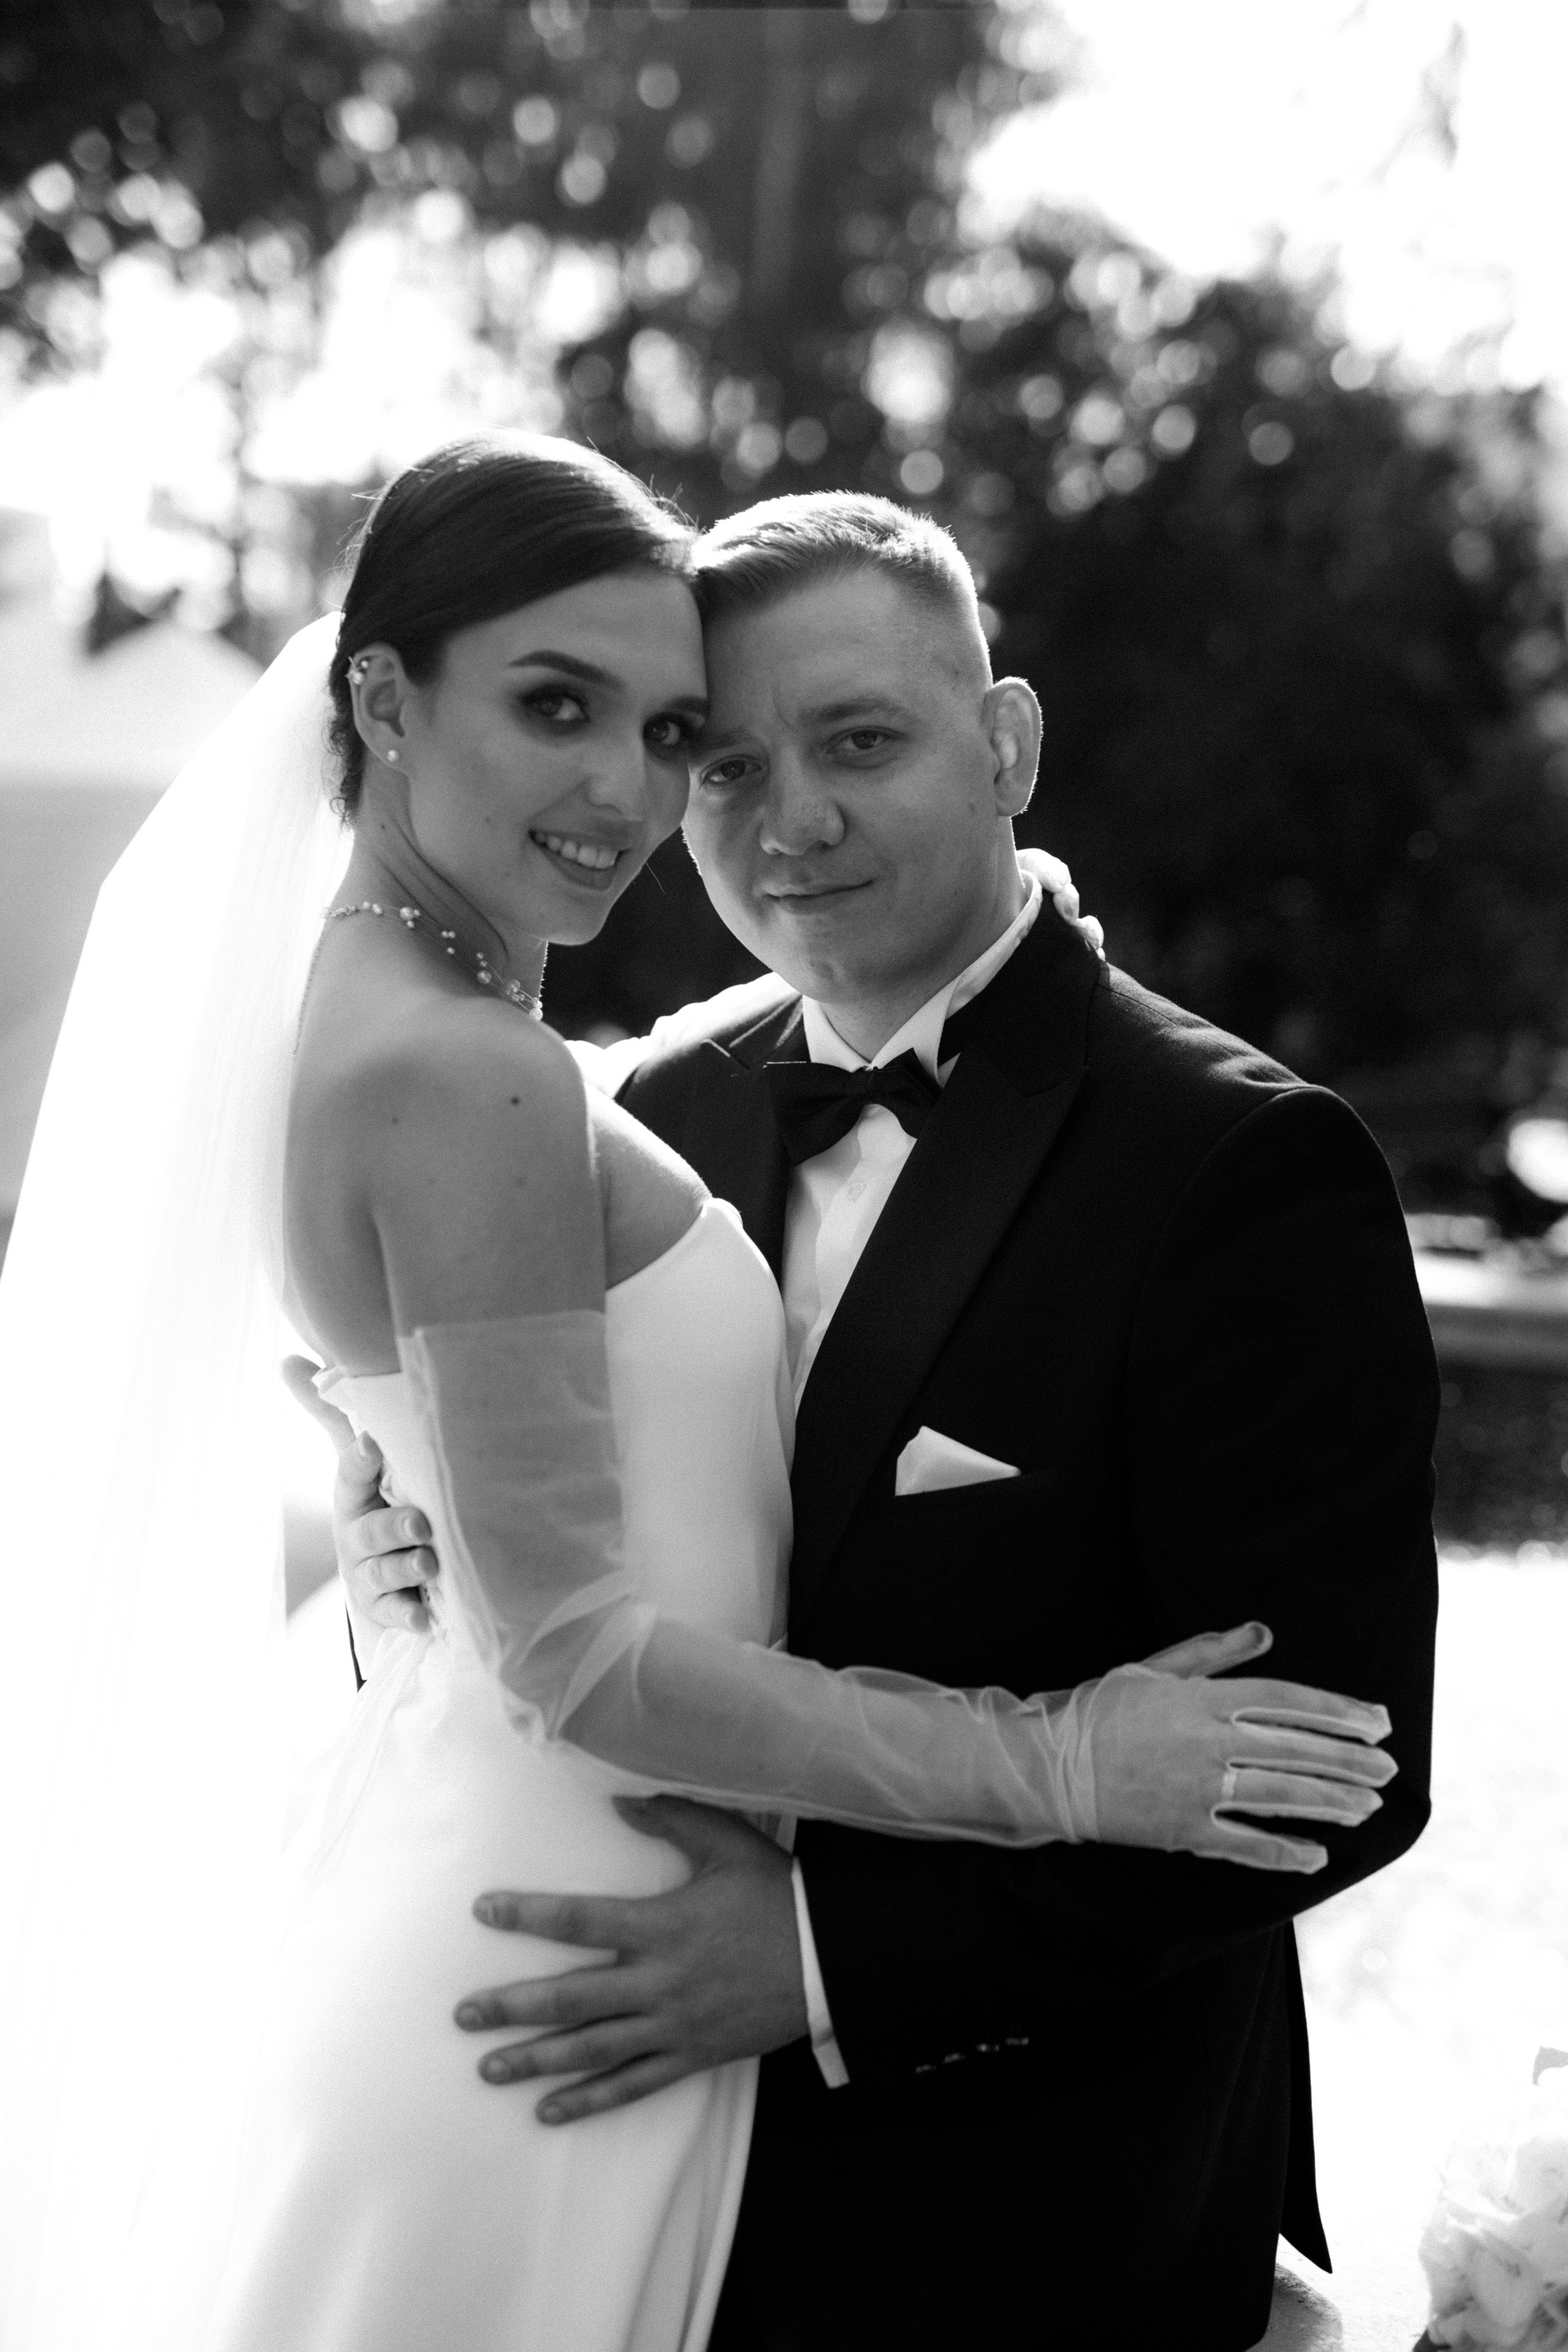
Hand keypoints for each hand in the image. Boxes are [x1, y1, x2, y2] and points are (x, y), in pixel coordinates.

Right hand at [281, 1355, 432, 1635]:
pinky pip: (395, 1613)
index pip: (350, 1475)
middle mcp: (357, 1536)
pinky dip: (408, 1615)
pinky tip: (423, 1615)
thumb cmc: (375, 1504)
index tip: (373, 1444)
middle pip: (370, 1531)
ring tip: (429, 1562)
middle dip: (393, 1527)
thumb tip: (287, 1360)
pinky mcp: (386, 1609)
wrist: (383, 1578)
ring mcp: (370, 1574)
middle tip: (421, 1524)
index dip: (359, 1461)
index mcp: (354, 1496)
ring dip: (405, 1568)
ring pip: (383, 1573)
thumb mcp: (360, 1462)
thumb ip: (332, 1414)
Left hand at [454, 1796, 807, 2124]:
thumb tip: (619, 1802)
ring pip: (593, 2049)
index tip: (483, 1911)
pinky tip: (548, 2110)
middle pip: (572, 1997)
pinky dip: (589, 2100)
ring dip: (536, 2060)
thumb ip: (673, 1820)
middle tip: (462, 2014)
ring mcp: (673, 2025)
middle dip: (512, 2006)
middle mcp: (659, 1981)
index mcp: (662, 1925)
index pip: (580, 1920)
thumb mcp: (729, 1845)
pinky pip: (632, 2084)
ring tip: (488, 2069)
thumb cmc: (778, 1895)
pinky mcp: (691, 2055)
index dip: (528, 1915)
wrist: (831, 1958)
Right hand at [1086, 1620, 1397, 1872]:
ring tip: (1368, 1807)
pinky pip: (1243, 1844)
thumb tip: (1265, 1632)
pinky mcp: (1182, 1830)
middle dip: (1348, 1760)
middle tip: (1389, 1769)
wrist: (1047, 1765)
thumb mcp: (1155, 1669)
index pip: (1286, 1702)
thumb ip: (1213, 1652)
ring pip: (1279, 1796)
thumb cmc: (1100, 1710)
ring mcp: (1196, 1790)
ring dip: (1329, 1801)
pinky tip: (1317, 1856)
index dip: (1337, 1712)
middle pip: (1294, 1750)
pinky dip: (1282, 1853)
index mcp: (1202, 1699)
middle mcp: (1207, 1743)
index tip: (1378, 1722)